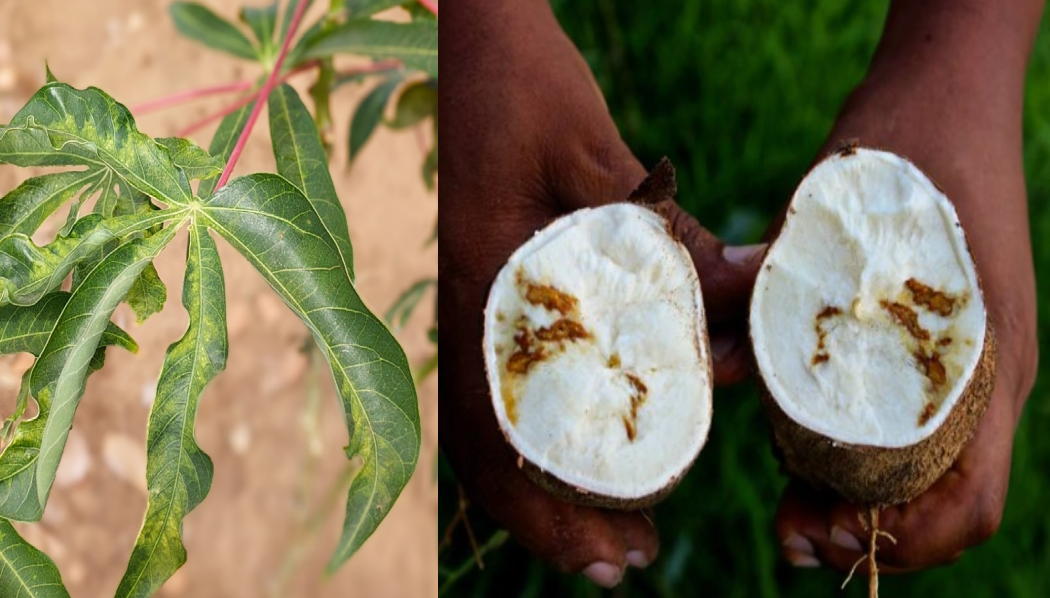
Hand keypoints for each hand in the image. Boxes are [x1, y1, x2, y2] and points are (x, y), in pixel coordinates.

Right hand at [442, 0, 761, 586]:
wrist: (470, 44)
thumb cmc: (521, 89)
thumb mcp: (598, 154)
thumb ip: (661, 229)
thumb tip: (747, 290)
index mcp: (481, 294)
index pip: (499, 434)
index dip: (548, 507)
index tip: (615, 552)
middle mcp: (466, 315)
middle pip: (493, 450)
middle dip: (553, 519)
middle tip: (624, 566)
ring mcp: (470, 306)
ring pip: (494, 425)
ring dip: (544, 487)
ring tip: (607, 535)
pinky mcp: (488, 289)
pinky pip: (502, 382)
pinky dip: (540, 432)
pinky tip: (587, 446)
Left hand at [774, 0, 1041, 571]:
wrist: (947, 87)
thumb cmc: (900, 147)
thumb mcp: (831, 219)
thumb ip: (774, 290)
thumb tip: (721, 364)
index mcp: (982, 362)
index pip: (967, 504)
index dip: (897, 542)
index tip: (819, 533)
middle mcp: (989, 378)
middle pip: (948, 506)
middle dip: (869, 535)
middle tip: (788, 532)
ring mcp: (975, 365)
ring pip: (933, 475)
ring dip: (866, 504)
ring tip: (791, 507)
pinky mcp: (950, 348)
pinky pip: (922, 431)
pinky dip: (869, 460)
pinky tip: (807, 446)